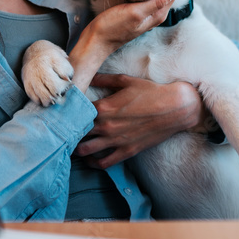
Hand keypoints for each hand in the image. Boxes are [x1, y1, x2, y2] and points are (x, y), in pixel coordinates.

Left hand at [76, 73, 204, 168]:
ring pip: (85, 150)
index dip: (68, 112)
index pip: (76, 112)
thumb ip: (105, 79)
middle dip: (69, 131)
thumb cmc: (151, 92)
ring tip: (73, 145)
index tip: (63, 112)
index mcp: (104, 107)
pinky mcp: (127, 151)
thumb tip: (89, 76)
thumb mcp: (126, 80)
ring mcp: (116, 140)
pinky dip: (93, 163)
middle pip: (77, 132)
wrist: (175, 108)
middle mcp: (106, 125)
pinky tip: (90, 159)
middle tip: (64, 130)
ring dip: (77, 148)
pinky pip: (104, 163)